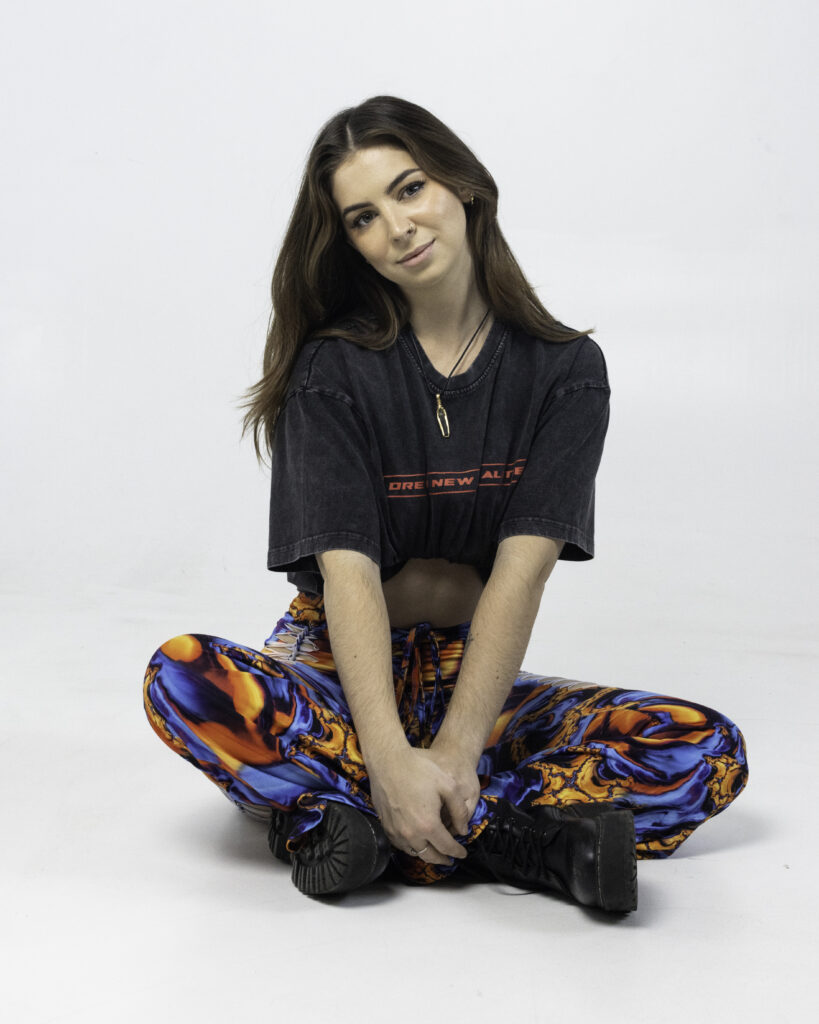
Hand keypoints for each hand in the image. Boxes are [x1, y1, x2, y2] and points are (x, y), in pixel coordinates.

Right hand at [367, 746, 471, 865]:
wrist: (388, 761)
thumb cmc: (419, 770)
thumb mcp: (448, 786)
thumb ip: (459, 811)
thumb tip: (463, 830)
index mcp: (428, 825)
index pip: (446, 847)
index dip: (457, 852)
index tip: (463, 853)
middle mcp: (410, 833)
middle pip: (429, 856)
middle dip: (442, 859)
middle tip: (449, 860)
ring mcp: (395, 831)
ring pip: (413, 852)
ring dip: (425, 855)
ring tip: (434, 852)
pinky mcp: (385, 825)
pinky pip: (400, 844)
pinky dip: (410, 847)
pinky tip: (416, 841)